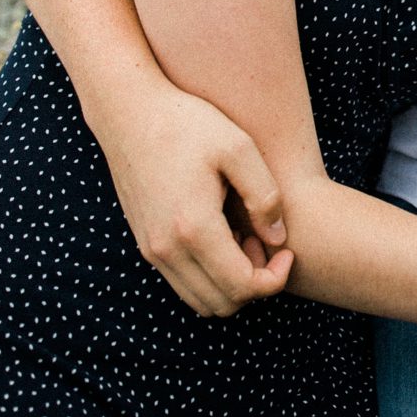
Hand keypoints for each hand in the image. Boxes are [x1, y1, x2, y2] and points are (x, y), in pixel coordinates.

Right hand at [93, 75, 292, 314]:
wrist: (129, 112)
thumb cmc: (187, 123)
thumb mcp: (239, 147)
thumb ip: (265, 195)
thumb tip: (278, 238)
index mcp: (194, 227)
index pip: (242, 287)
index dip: (275, 279)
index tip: (287, 251)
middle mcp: (167, 249)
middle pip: (221, 304)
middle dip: (253, 285)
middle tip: (264, 243)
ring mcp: (151, 249)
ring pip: (199, 300)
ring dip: (229, 283)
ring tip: (244, 239)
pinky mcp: (144, 243)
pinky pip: (181, 283)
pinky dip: (207, 275)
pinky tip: (221, 235)